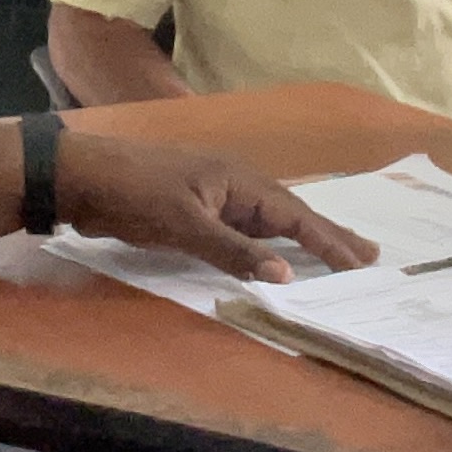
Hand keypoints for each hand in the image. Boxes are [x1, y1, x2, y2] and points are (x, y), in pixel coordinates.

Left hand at [52, 132, 379, 283]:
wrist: (81, 178)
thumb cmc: (133, 194)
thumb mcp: (185, 225)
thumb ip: (234, 251)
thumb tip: (287, 273)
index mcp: (239, 180)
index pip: (296, 215)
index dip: (330, 241)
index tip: (364, 262)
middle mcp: (235, 186)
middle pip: (291, 215)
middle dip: (329, 236)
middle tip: (369, 255)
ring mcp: (216, 198)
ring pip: (270, 223)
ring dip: (303, 240)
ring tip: (337, 256)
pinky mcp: (196, 212)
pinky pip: (245, 231)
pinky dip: (269, 245)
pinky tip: (277, 255)